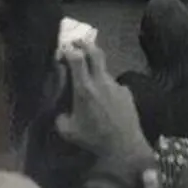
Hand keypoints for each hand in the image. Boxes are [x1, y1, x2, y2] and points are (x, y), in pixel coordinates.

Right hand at [56, 42, 154, 170]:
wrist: (125, 145)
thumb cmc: (94, 138)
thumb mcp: (69, 131)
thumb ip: (61, 117)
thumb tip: (61, 111)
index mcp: (84, 89)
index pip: (77, 59)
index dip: (69, 50)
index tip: (64, 49)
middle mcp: (101, 81)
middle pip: (95, 53)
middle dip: (85, 44)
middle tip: (78, 42)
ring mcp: (116, 84)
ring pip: (104, 70)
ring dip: (96, 70)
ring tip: (91, 82)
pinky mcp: (126, 91)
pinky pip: (113, 85)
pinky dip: (107, 87)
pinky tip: (106, 101)